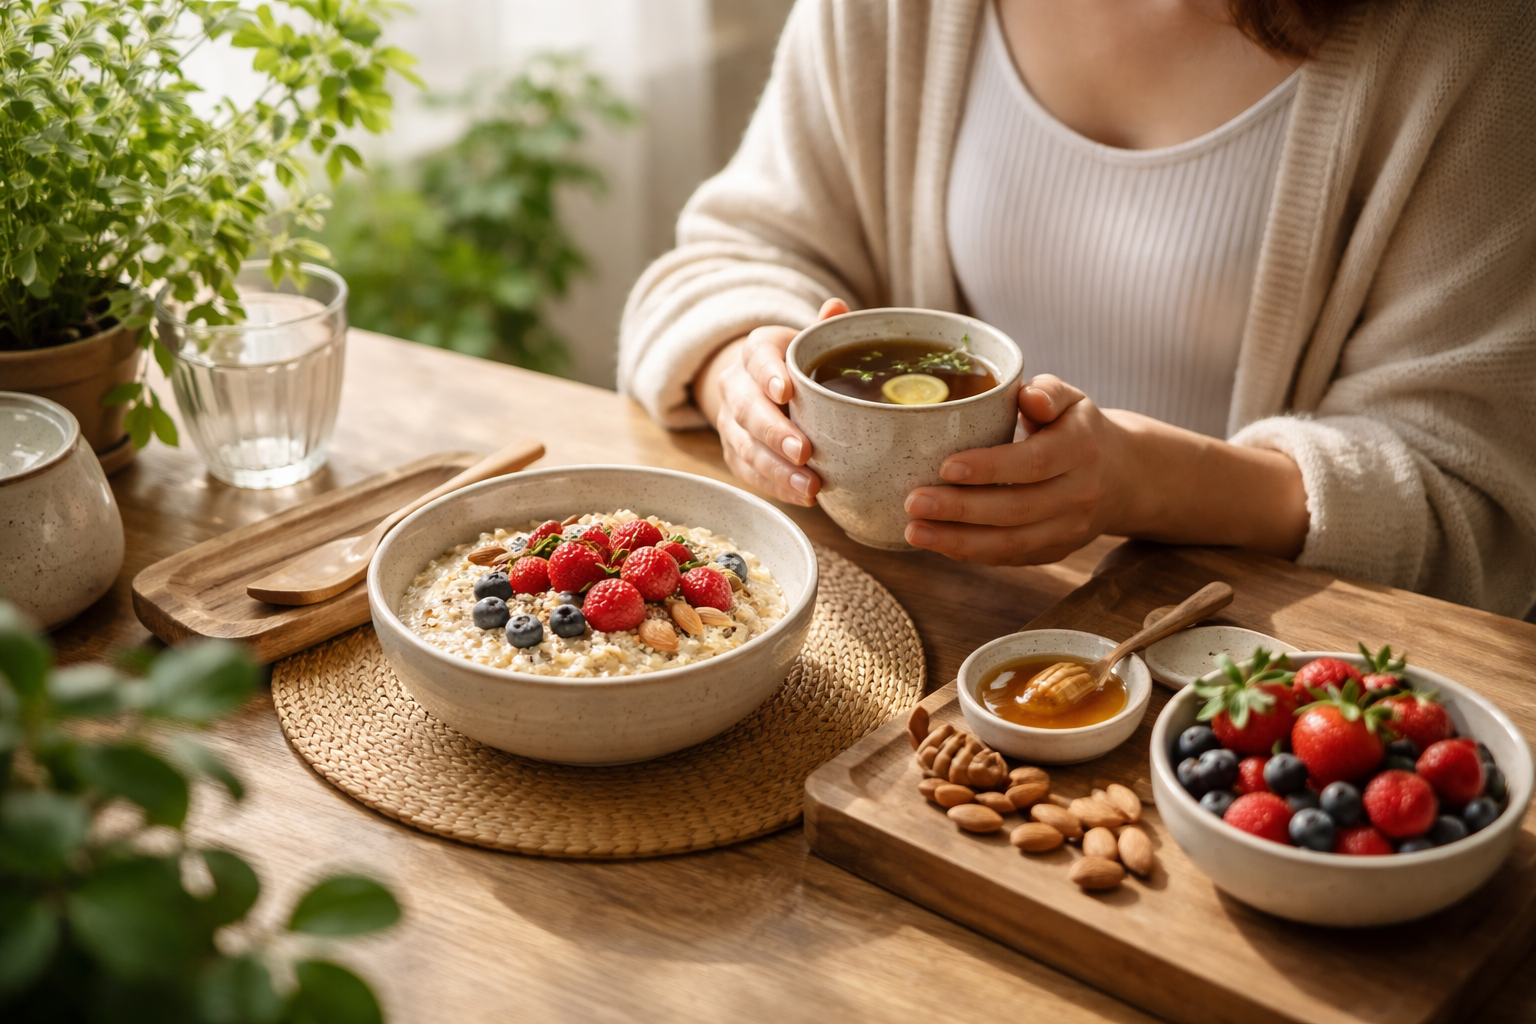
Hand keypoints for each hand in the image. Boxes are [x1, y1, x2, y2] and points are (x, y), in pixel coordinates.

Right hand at [696, 297, 848, 505]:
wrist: (762, 388)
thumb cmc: (798, 366)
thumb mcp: (810, 343)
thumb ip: (825, 329)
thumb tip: (836, 308)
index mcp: (757, 351)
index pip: (757, 357)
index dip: (768, 374)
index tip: (785, 390)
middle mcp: (736, 385)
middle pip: (747, 409)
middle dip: (774, 432)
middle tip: (804, 451)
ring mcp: (731, 422)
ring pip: (746, 446)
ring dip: (777, 469)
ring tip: (810, 486)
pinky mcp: (734, 452)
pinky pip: (749, 472)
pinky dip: (775, 486)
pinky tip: (802, 496)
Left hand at [901, 374, 1309, 562]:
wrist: (1123, 476)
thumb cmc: (1079, 430)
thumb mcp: (1072, 399)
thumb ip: (1049, 391)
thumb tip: (1029, 396)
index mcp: (1080, 449)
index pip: (1033, 463)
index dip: (990, 468)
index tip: (946, 466)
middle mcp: (1079, 494)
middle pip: (1016, 509)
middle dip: (960, 510)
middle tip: (913, 502)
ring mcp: (1069, 530)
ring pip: (1011, 543)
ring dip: (958, 541)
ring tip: (914, 531)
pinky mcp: (1055, 551)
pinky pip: (1010, 558)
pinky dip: (971, 553)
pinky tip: (936, 542)